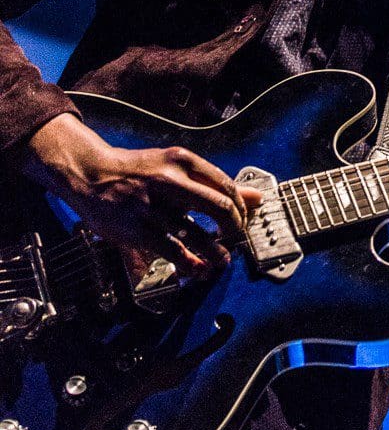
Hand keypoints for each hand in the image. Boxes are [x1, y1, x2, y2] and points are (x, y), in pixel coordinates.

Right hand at [19, 113, 262, 273]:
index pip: (226, 186)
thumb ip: (215, 182)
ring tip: (222, 260)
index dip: (241, 208)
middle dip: (236, 229)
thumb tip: (257, 197)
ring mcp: (153, 205)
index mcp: (182, 160)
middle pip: (220, 208)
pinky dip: (191, 264)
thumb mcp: (177, 167)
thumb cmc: (139, 171)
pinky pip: (174, 251)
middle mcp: (170, 180)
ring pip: (198, 234)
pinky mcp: (139, 228)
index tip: (243, 220)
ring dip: (216, 252)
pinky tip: (198, 269)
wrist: (91, 173)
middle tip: (237, 239)